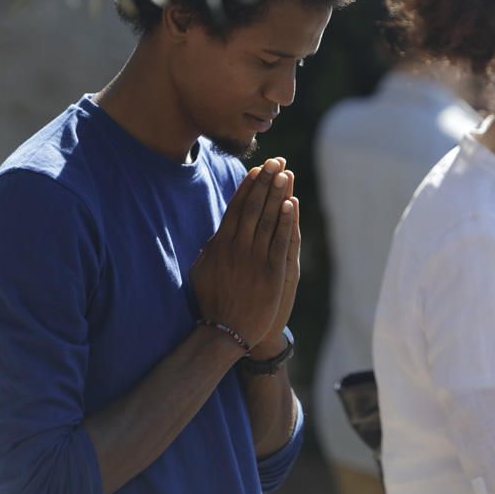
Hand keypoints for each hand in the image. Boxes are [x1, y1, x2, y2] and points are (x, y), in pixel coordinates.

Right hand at [190, 158, 294, 348]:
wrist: (225, 332)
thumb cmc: (212, 303)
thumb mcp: (202, 271)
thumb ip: (210, 250)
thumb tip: (216, 234)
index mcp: (220, 244)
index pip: (236, 208)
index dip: (248, 187)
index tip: (257, 170)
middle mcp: (237, 247)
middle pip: (253, 207)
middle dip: (265, 182)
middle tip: (275, 161)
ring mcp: (255, 258)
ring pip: (267, 219)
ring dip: (277, 194)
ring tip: (284, 173)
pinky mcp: (272, 272)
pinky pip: (280, 240)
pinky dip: (286, 221)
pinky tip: (291, 203)